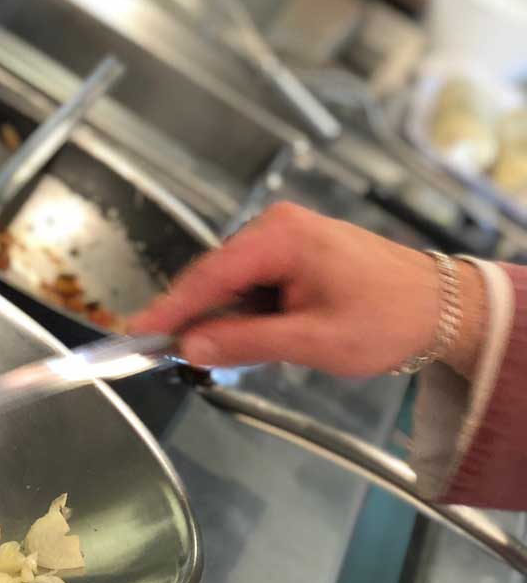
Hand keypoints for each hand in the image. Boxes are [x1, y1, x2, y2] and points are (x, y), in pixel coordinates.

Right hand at [129, 203, 485, 376]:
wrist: (447, 308)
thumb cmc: (391, 318)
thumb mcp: (314, 340)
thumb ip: (247, 342)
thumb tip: (192, 346)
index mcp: (280, 238)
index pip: (207, 276)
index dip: (169, 309)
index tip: (136, 333)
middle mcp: (276, 226)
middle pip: (215, 277)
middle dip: (198, 317)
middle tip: (176, 355)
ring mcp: (285, 236)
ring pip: (232, 283)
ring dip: (227, 317)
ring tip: (230, 353)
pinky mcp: (294, 250)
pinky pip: (252, 282)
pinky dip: (246, 310)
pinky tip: (255, 335)